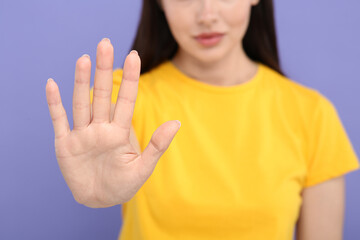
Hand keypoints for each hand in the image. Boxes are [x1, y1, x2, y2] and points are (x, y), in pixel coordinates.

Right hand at [45, 38, 180, 207]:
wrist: (100, 199)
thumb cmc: (124, 185)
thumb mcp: (143, 168)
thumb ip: (158, 145)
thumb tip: (176, 121)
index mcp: (119, 132)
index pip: (126, 100)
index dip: (130, 79)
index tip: (134, 56)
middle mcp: (100, 127)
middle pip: (102, 94)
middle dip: (104, 70)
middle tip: (105, 43)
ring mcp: (82, 134)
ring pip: (81, 103)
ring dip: (81, 82)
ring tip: (84, 58)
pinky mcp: (65, 144)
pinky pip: (59, 120)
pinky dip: (54, 104)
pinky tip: (52, 84)